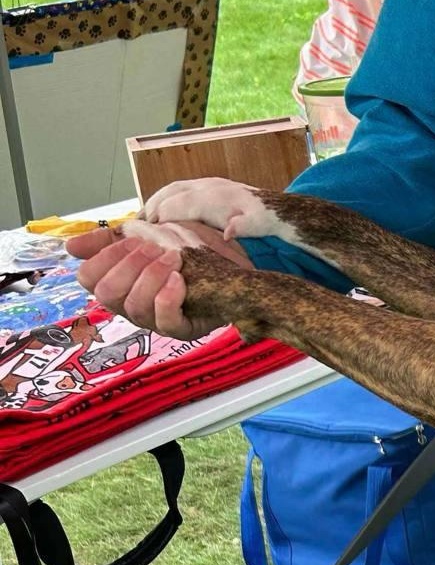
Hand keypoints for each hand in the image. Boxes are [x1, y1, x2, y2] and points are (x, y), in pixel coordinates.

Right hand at [72, 221, 252, 339]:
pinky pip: (165, 322)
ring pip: (134, 307)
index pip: (88, 278)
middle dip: (129, 264)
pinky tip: (179, 278)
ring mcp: (156, 321)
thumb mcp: (150, 235)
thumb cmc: (189, 249)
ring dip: (151, 275)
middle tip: (154, 248)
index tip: (130, 239)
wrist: (234, 260)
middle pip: (106, 294)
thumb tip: (71, 247)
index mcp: (119, 284)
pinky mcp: (183, 329)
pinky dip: (168, 296)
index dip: (105, 257)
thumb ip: (112, 240)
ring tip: (173, 258)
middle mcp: (132, 306)